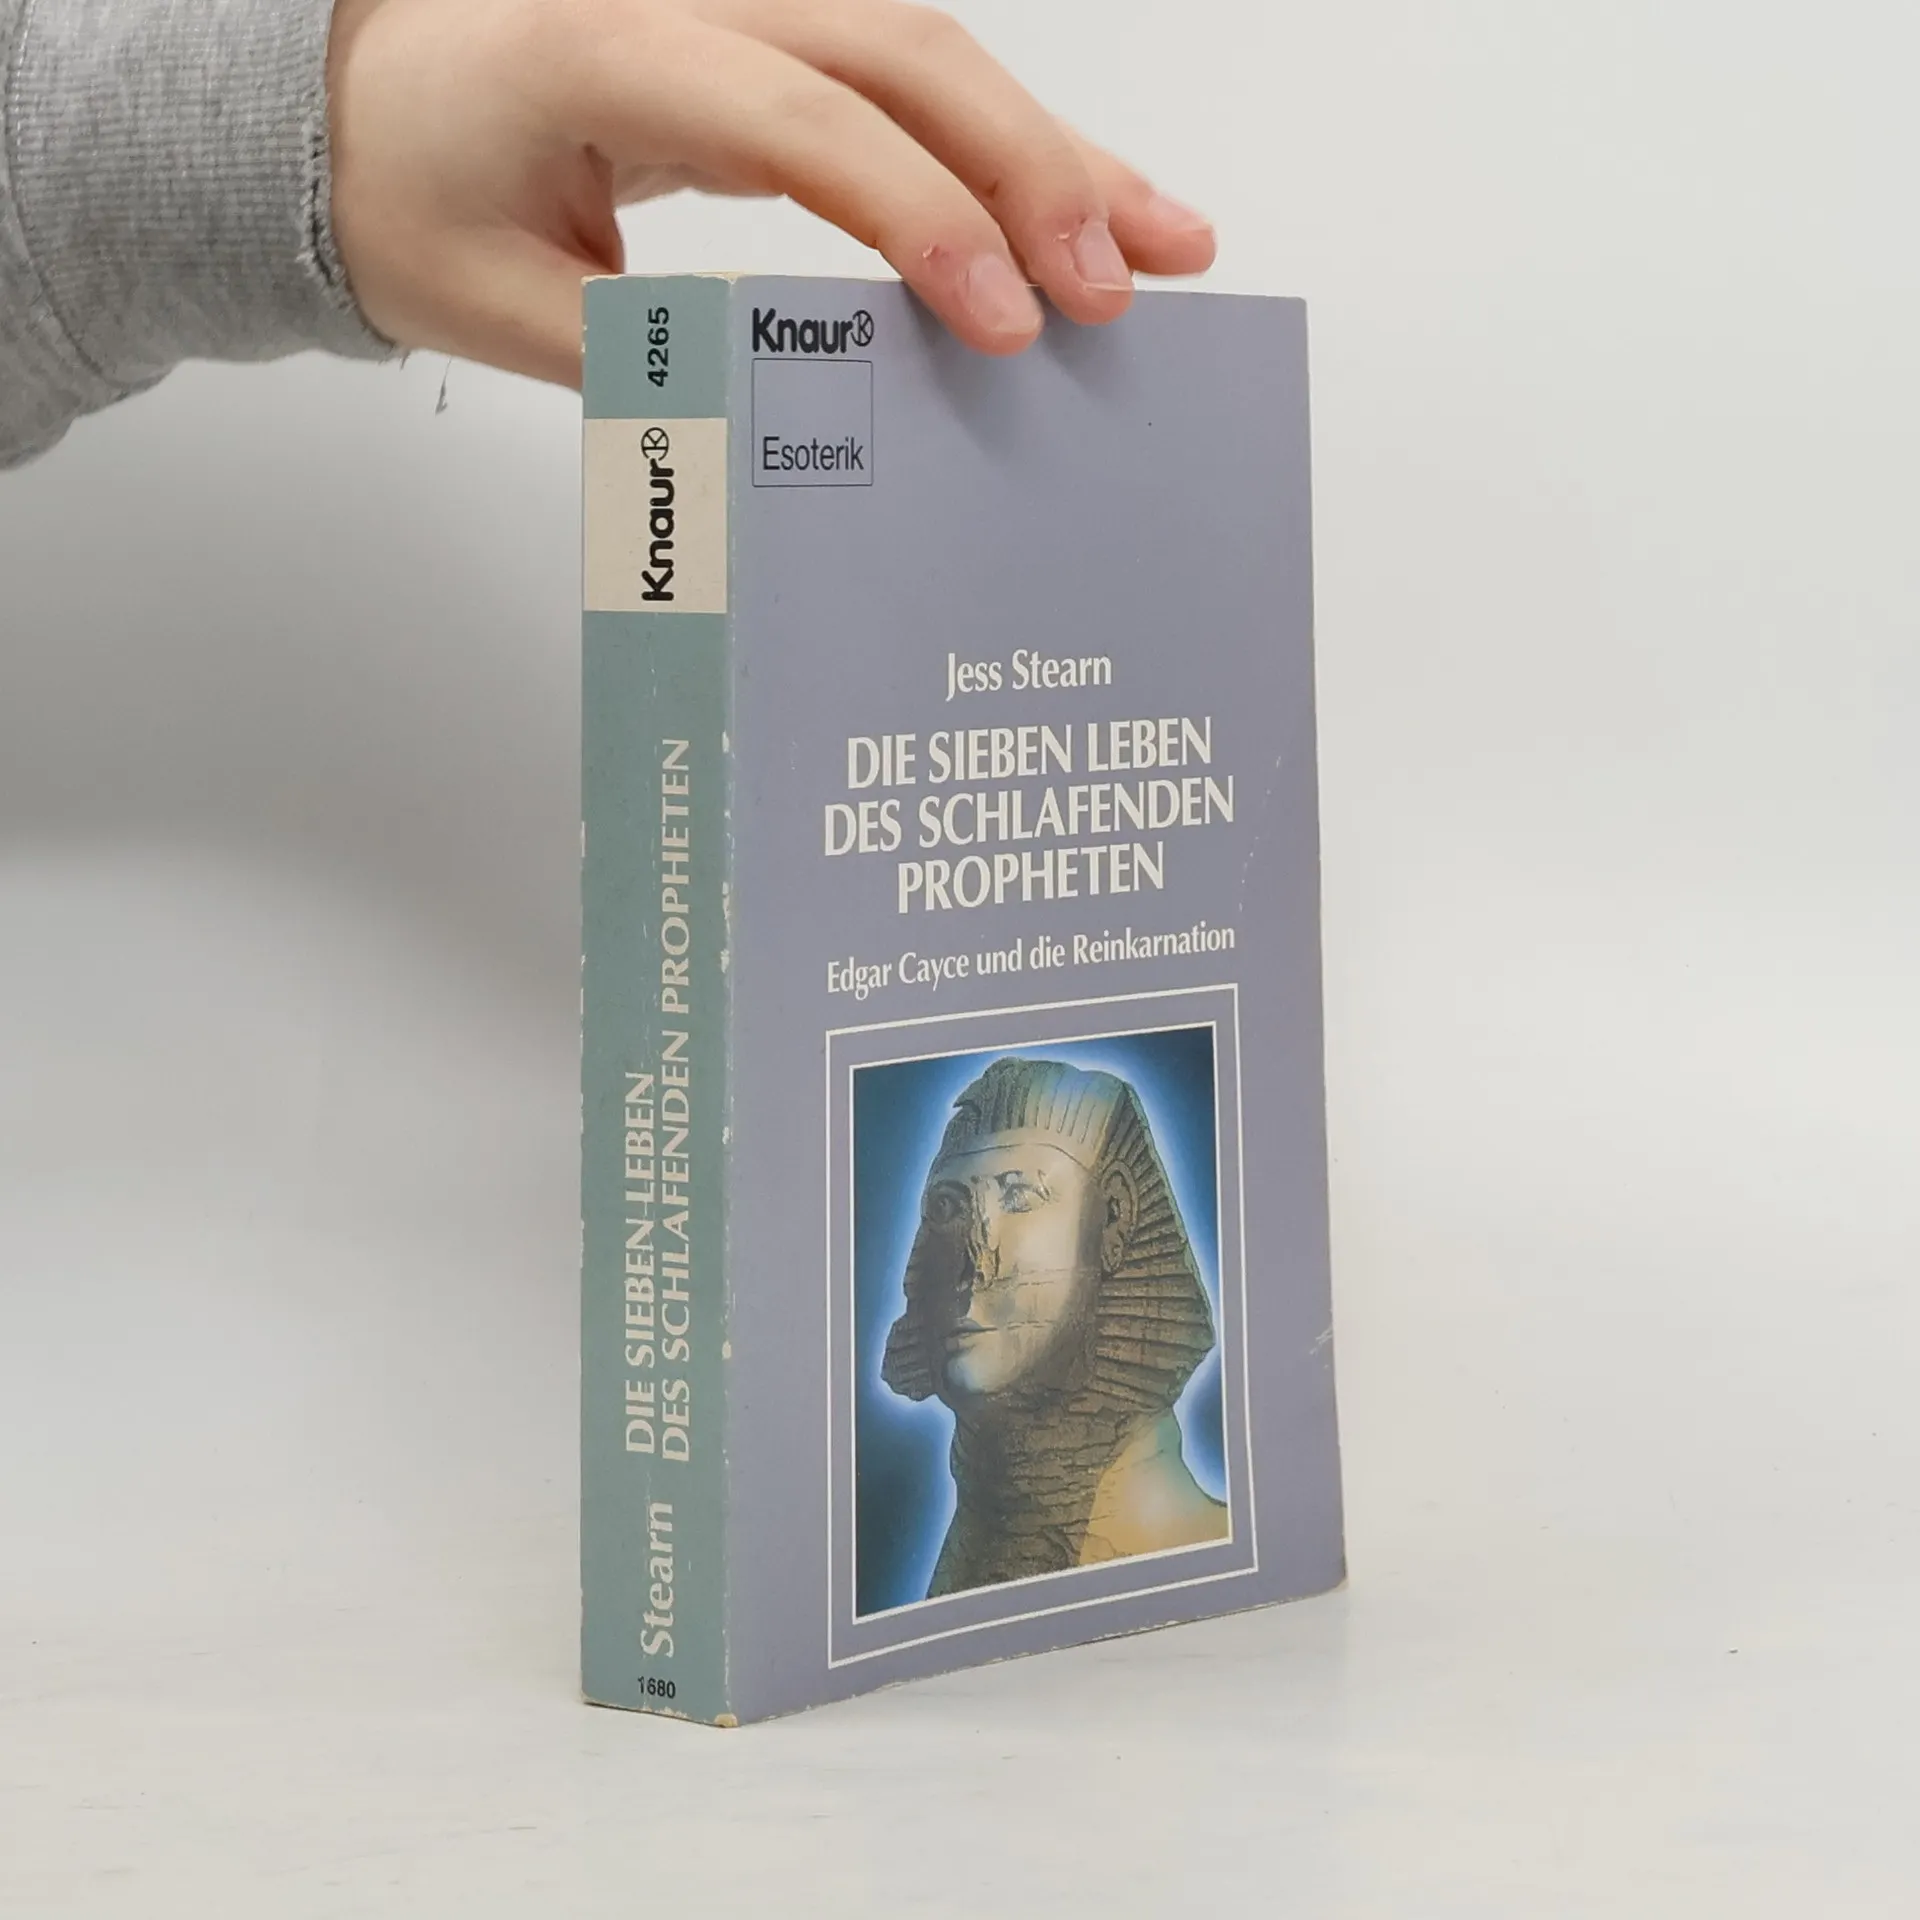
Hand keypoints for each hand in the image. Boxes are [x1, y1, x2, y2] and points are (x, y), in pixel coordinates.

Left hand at [325, 0, 1216, 385]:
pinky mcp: (776, 36)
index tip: (1002, 321)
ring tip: (1164, 243)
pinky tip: (1089, 198)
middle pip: (903, 58)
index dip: (918, 218)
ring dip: (1056, 153)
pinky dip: (1008, 142)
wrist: (359, 104)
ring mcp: (742, 1)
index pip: (797, 123)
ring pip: (933, 56)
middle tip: (1121, 289)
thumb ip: (638, 362)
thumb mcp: (494, 306)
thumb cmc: (412, 194)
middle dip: (1031, 175)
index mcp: (606, 48)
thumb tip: (792, 431)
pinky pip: (912, 76)